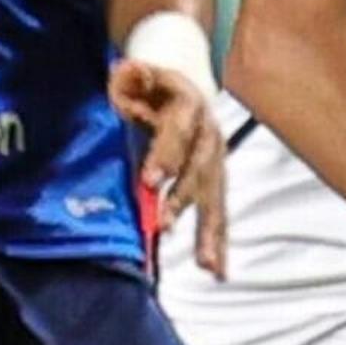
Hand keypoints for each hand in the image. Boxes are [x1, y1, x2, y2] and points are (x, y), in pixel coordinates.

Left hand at [110, 58, 228, 279]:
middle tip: (163, 225)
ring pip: (214, 198)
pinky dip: (218, 242)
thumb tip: (126, 73)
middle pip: (199, 170)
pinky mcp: (216, 182)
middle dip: (183, 200)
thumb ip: (134, 77)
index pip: (179, 132)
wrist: (186, 83)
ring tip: (206, 265)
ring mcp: (216, 162)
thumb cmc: (154, 84)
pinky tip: (217, 271)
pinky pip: (219, 213)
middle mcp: (210, 136)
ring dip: (209, 233)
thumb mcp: (141, 73)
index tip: (149, 181)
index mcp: (190, 106)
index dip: (166, 154)